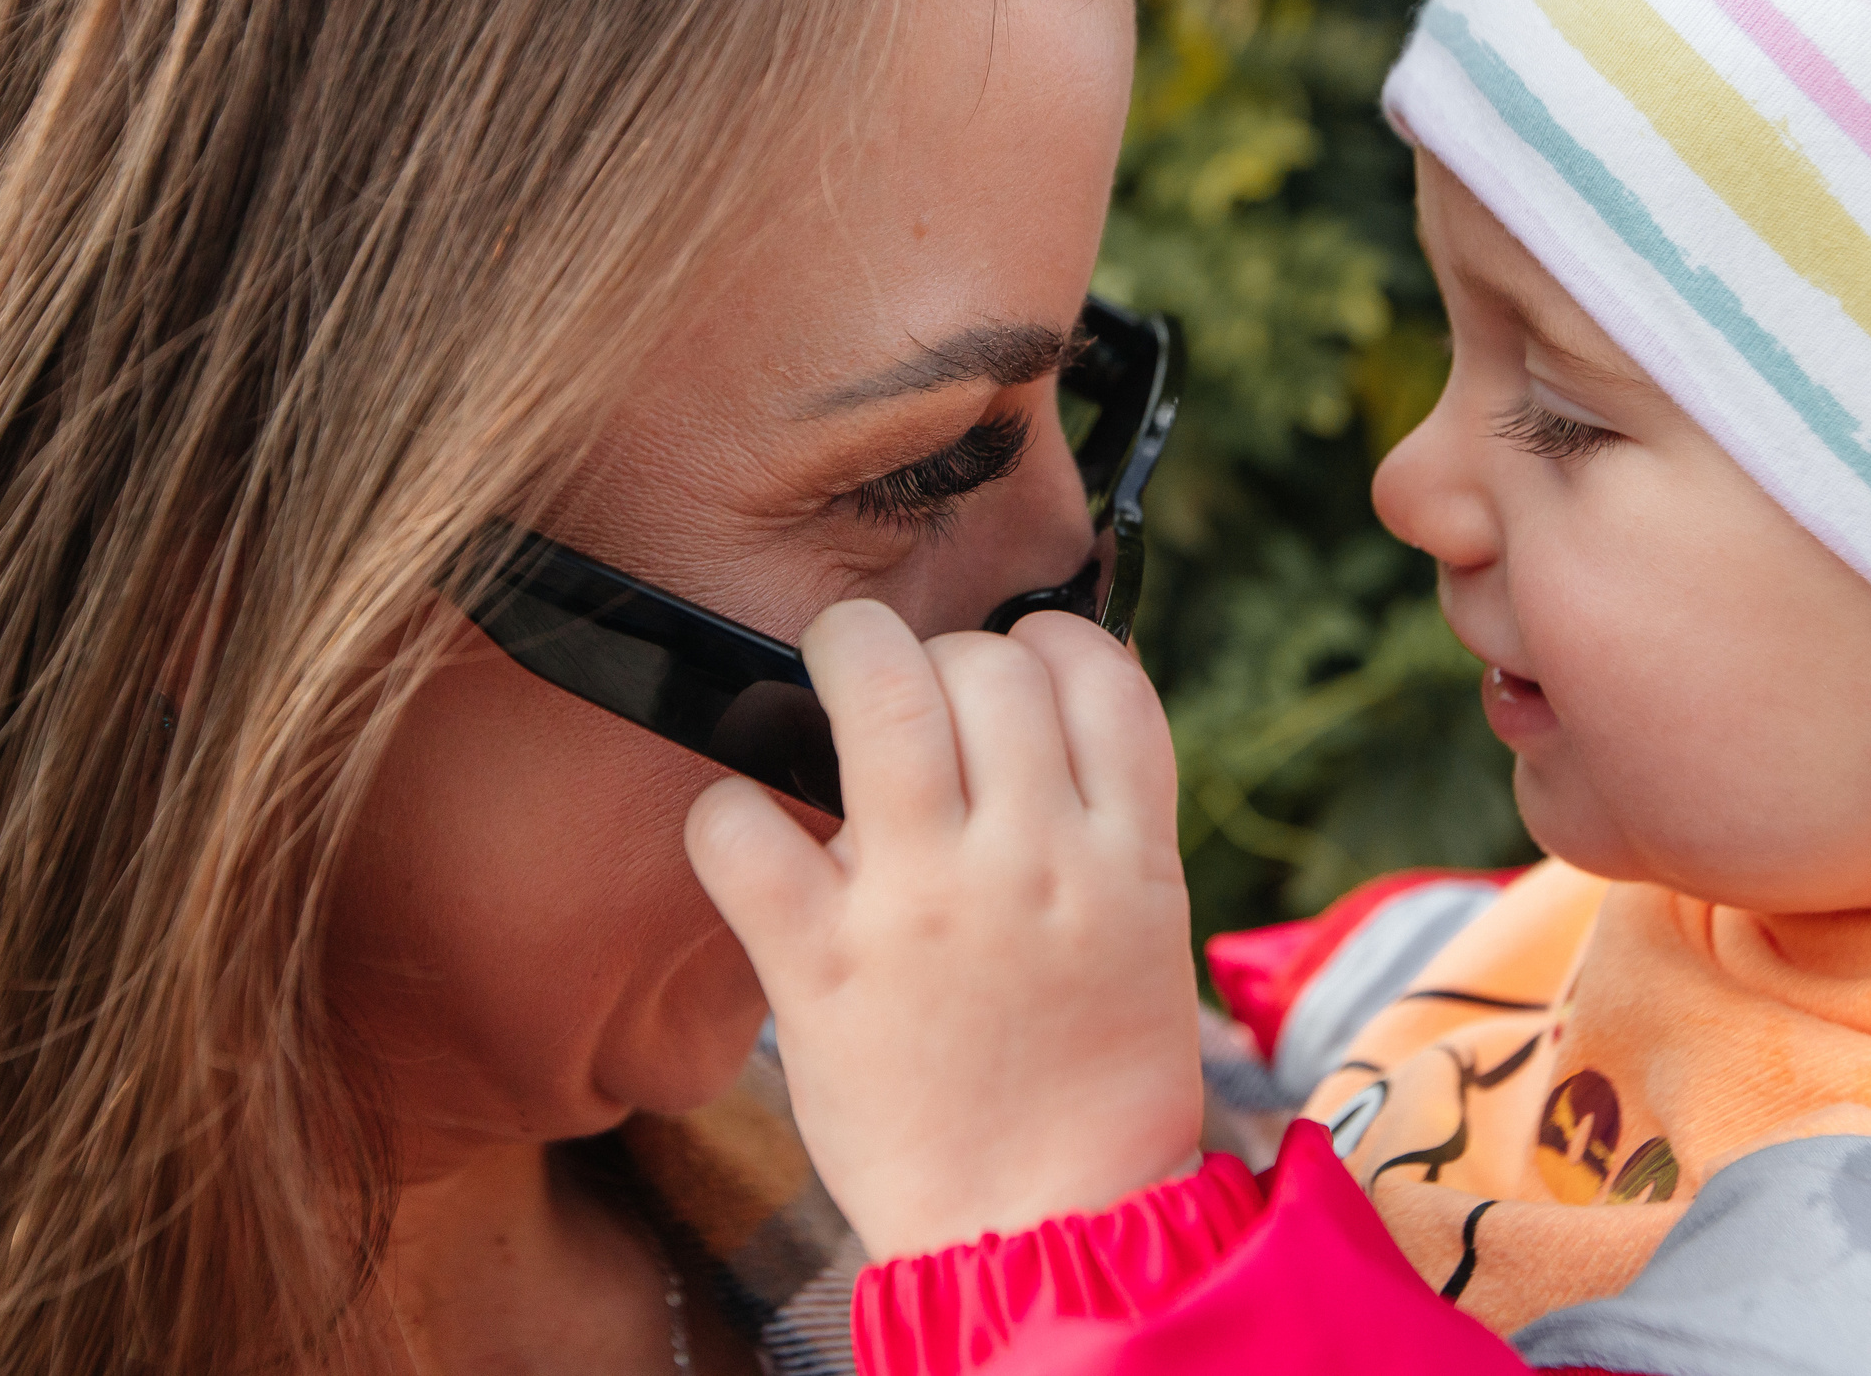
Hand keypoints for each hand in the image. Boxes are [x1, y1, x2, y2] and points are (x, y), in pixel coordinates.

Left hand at [684, 602, 1201, 1259]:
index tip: (1019, 665)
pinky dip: (727, 812)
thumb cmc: (1095, 1090)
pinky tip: (749, 839)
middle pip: (986, 662)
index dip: (1052, 642)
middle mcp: (1031, 858)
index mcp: (1125, 855)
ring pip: (878, 692)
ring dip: (845, 652)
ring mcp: (923, 902)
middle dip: (942, 653)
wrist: (1046, 1227)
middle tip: (913, 692)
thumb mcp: (1143, 936)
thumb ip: (1093, 828)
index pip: (1098, 670)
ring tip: (832, 667)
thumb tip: (1012, 727)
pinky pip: (743, 825)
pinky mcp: (820, 964)